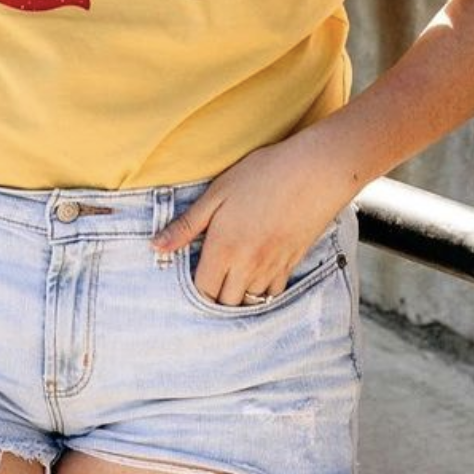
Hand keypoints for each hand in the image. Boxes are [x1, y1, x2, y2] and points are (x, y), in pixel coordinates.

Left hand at [149, 138, 352, 306]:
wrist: (317, 170)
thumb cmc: (264, 174)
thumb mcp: (218, 192)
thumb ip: (187, 225)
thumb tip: (156, 247)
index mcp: (224, 248)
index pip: (202, 291)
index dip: (195, 289)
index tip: (191, 277)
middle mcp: (248, 265)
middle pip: (225, 303)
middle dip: (214, 297)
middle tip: (208, 281)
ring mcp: (273, 267)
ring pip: (249, 302)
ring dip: (236, 298)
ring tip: (228, 283)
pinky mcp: (292, 263)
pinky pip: (273, 293)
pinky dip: (261, 293)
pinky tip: (254, 277)